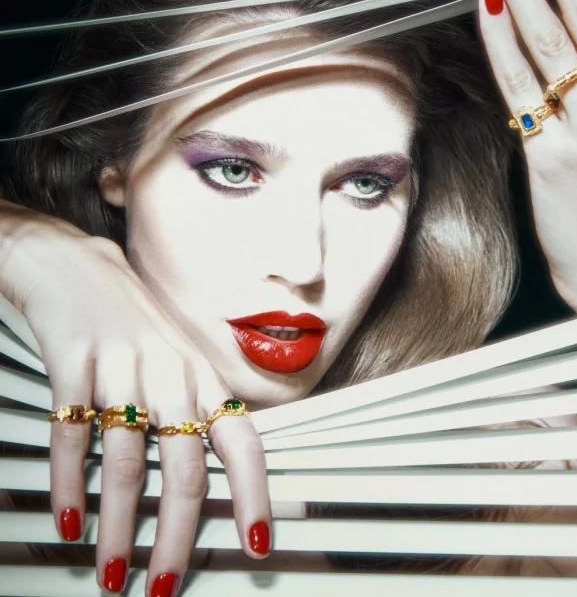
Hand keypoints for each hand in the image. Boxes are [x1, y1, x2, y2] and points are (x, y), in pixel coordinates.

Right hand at [1, 202, 271, 593]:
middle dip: (179, 535)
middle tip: (165, 588)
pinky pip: (72, 434)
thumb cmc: (130, 320)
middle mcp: (170, 373)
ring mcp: (122, 366)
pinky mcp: (73, 359)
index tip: (257, 545)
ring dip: (120, 526)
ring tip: (112, 574)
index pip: (242, 441)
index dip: (254, 494)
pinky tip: (67, 521)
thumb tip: (214, 469)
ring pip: (127, 461)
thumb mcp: (174, 356)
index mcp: (200, 375)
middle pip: (185, 467)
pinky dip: (69, 483)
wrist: (73, 264)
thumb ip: (194, 404)